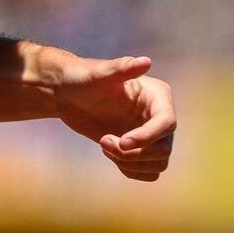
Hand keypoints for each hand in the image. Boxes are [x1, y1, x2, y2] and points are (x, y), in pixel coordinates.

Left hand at [49, 53, 175, 181]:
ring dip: (131, 163)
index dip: (147, 137)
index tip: (121, 142)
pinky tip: (110, 154)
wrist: (67, 93)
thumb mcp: (98, 74)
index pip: (167, 123)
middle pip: (164, 149)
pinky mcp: (139, 148)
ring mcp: (150, 133)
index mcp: (156, 96)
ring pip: (158, 163)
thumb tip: (145, 62)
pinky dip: (131, 170)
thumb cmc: (82, 78)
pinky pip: (148, 171)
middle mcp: (158, 116)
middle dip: (134, 153)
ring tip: (105, 146)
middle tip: (104, 141)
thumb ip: (121, 68)